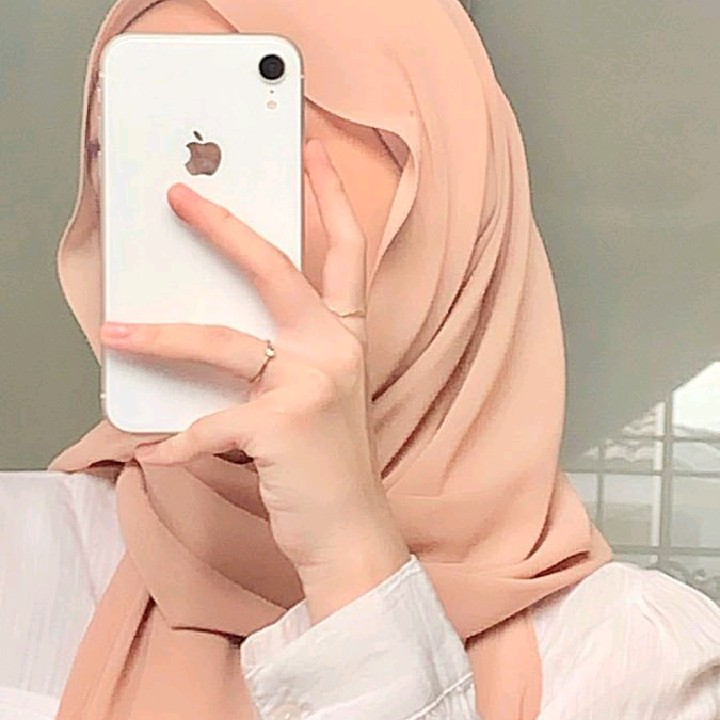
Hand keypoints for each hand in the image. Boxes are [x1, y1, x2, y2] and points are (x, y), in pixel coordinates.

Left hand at [99, 138, 409, 602]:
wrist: (350, 529)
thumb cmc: (330, 461)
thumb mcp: (320, 395)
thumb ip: (283, 357)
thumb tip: (217, 328)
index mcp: (347, 340)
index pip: (346, 254)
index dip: (332, 200)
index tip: (314, 154)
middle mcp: (334, 352)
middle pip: (276, 271)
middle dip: (225, 229)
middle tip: (180, 198)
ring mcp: (311, 386)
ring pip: (221, 343)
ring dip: (162, 336)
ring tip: (118, 331)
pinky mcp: (280, 426)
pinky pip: (208, 426)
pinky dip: (176, 443)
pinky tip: (153, 453)